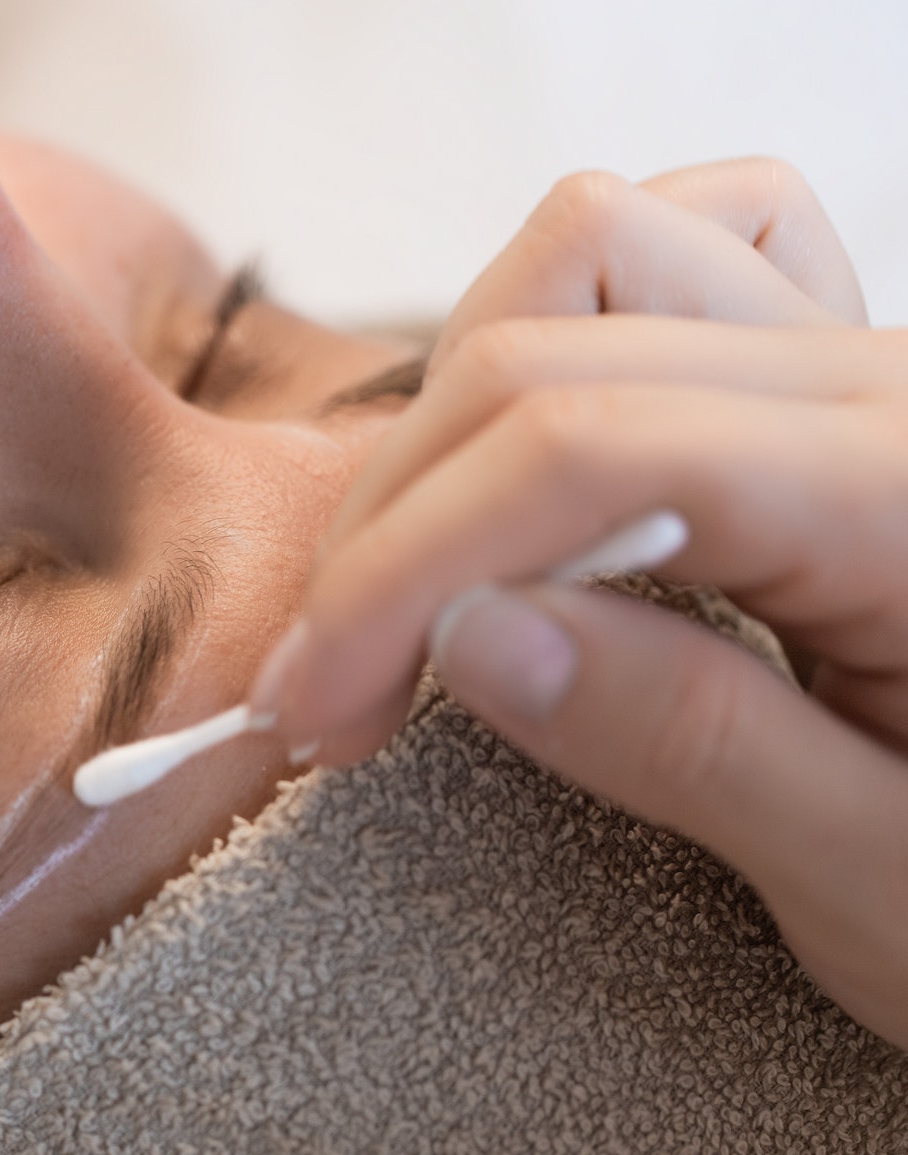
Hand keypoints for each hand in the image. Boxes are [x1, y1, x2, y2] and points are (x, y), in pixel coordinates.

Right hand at [247, 159, 907, 1048]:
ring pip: (596, 256)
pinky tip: (544, 475)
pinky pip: (675, 255)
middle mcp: (900, 387)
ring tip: (426, 578)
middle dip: (397, 521)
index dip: (409, 572)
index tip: (312, 709)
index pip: (597, 453)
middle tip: (331, 691)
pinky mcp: (832, 382)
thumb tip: (467, 634)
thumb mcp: (897, 893)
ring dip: (460, 413)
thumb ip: (692, 747)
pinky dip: (562, 341)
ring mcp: (871, 362)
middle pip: (557, 347)